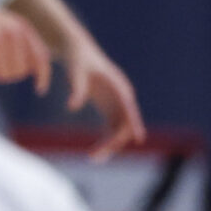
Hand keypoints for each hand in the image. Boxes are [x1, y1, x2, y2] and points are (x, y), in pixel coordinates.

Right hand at [0, 0, 51, 92]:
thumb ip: (23, 43)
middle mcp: (13, 33)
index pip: (41, 57)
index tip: (40, 90)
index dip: (43, 76)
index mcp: (23, 27)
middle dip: (10, 75)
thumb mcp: (8, 25)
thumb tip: (34, 70)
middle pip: (21, 72)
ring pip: (4, 75)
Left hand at [64, 37, 144, 156]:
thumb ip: (77, 88)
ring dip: (109, 144)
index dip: (135, 123)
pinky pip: (111, 128)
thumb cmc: (77, 60)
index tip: (138, 138)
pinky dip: (105, 140)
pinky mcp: (109, 108)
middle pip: (124, 124)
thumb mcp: (76, 72)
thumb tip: (72, 107)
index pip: (129, 108)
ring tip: (92, 158)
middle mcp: (122, 97)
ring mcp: (117, 104)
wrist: (78, 52)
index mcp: (118, 86)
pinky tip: (94, 152)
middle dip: (114, 141)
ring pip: (119, 129)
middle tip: (94, 156)